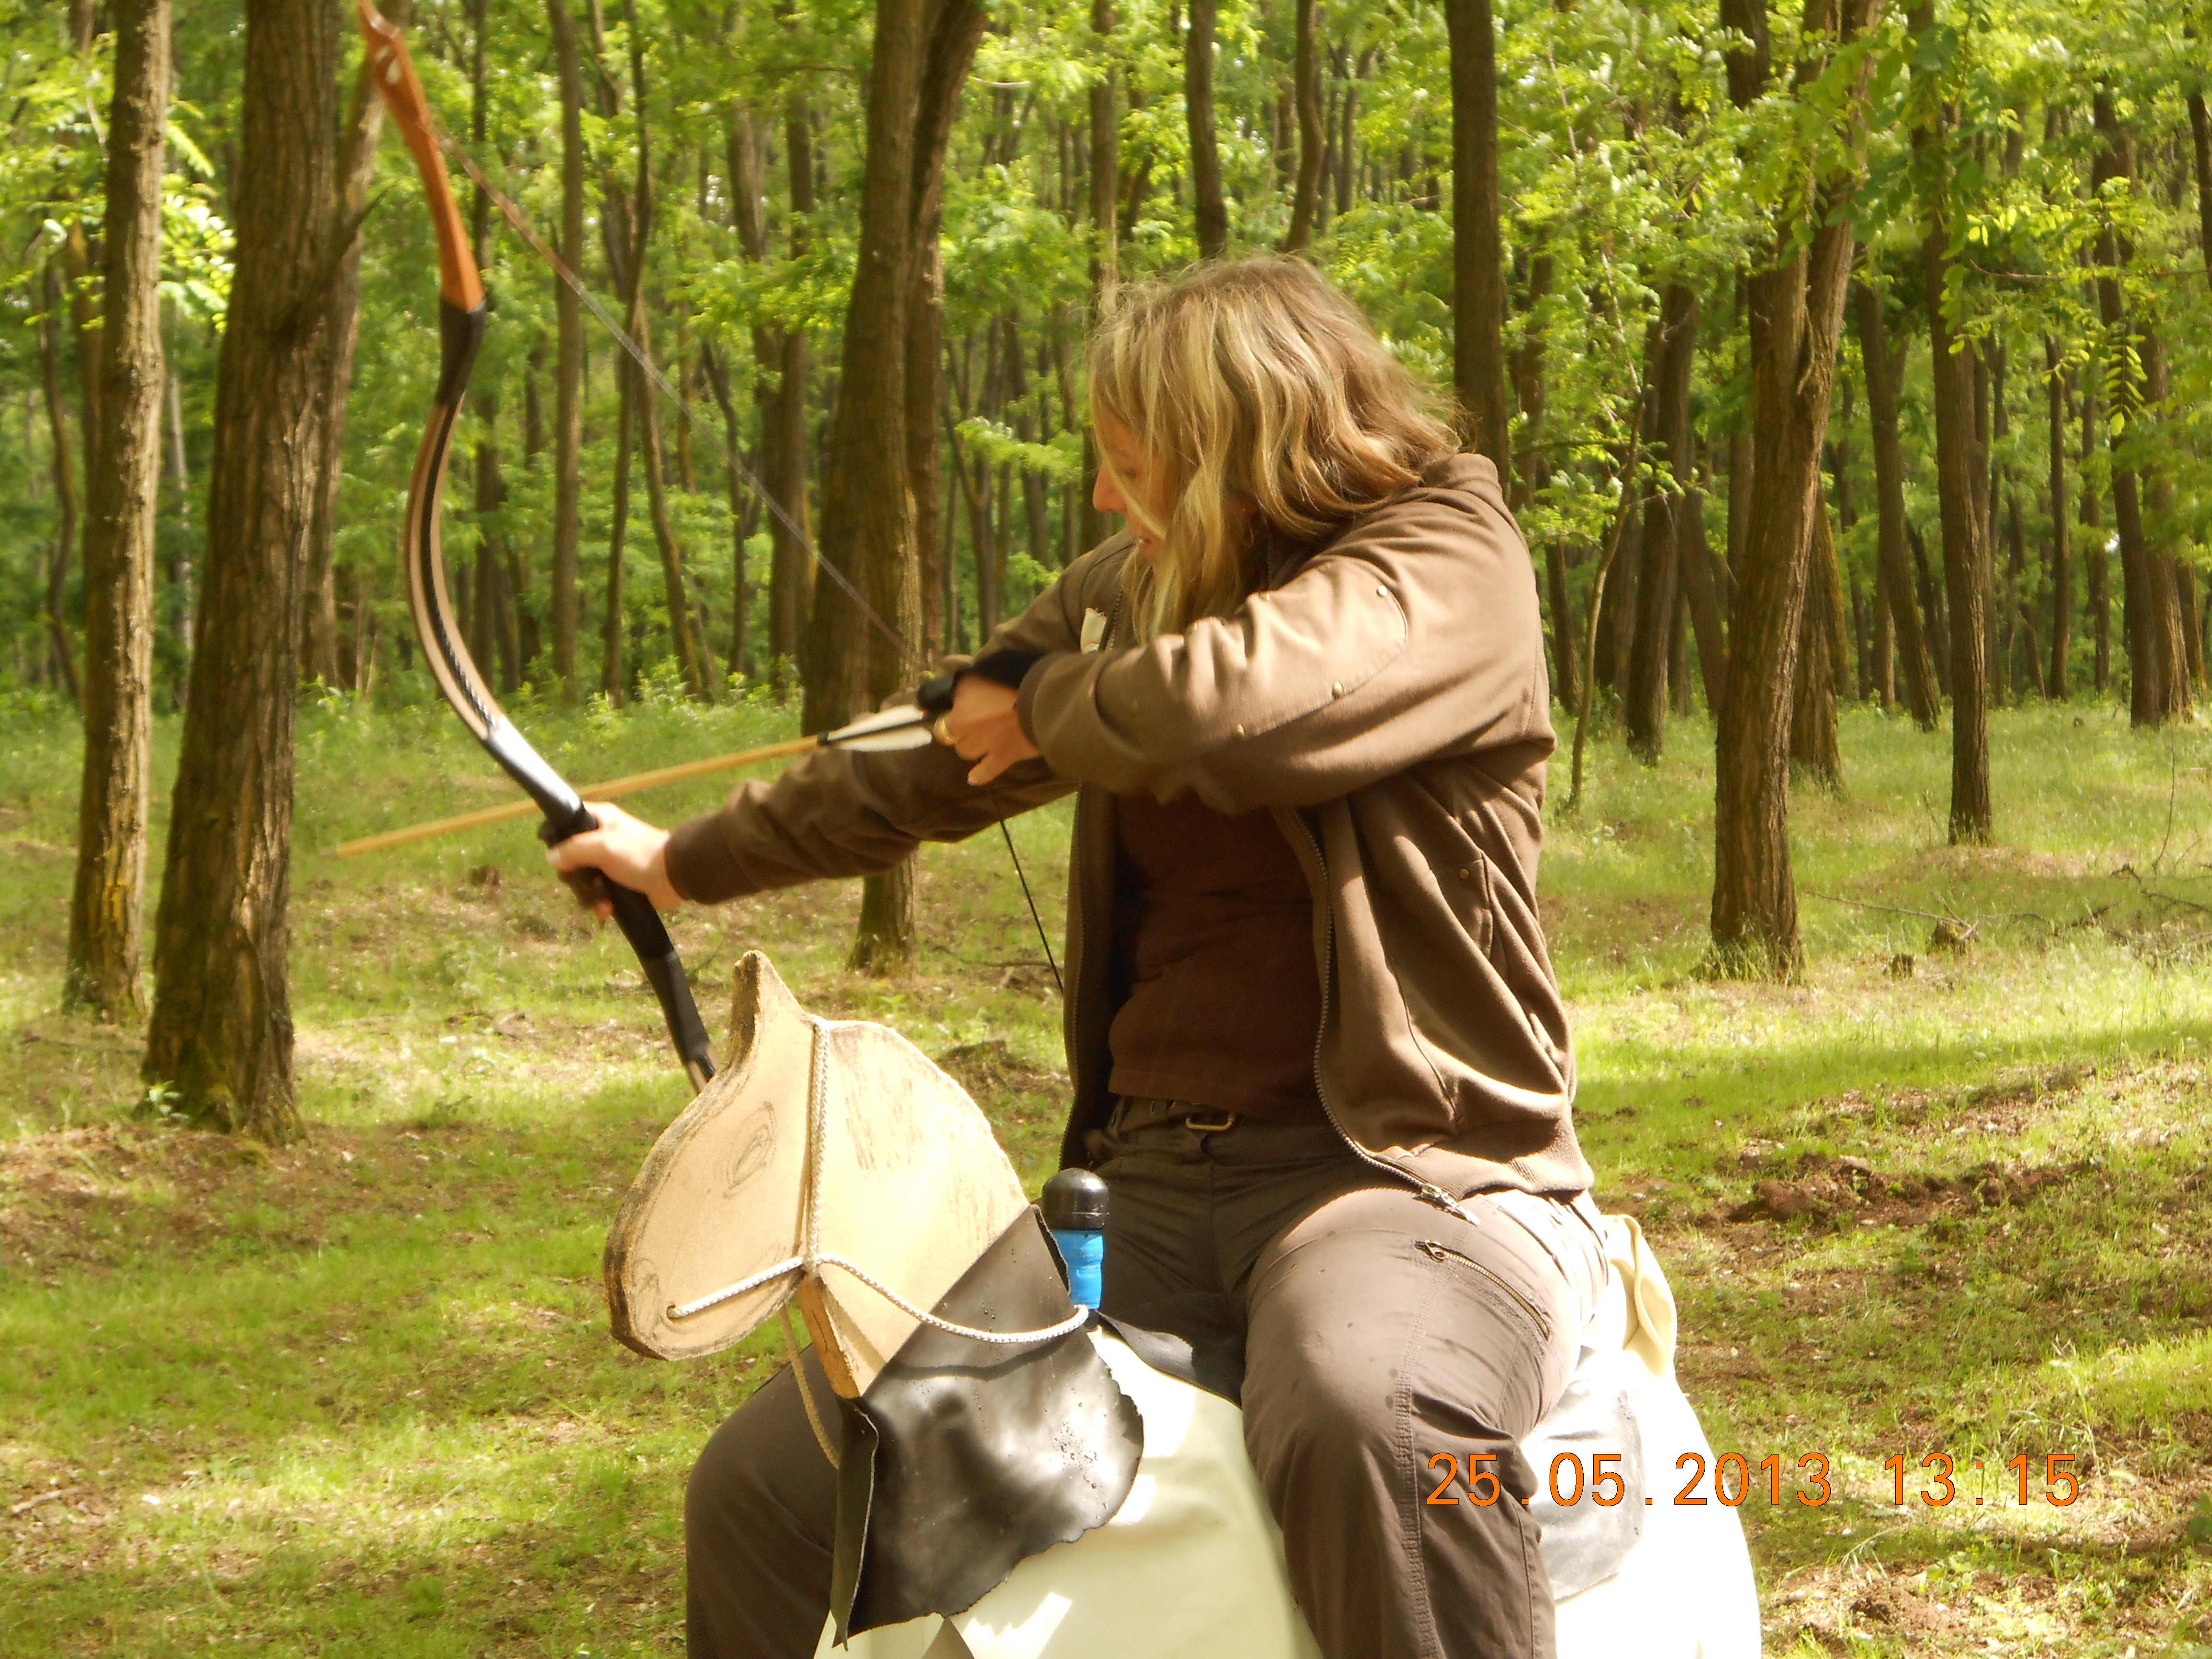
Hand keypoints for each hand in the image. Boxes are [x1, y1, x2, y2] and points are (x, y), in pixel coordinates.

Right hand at [544, 801, 679, 917]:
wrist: (673, 877)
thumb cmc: (638, 855)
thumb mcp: (602, 847)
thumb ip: (573, 850)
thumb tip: (550, 857)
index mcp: (599, 821)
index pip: (566, 822)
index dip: (557, 839)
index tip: (559, 856)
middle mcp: (601, 839)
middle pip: (570, 858)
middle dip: (575, 877)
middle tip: (585, 883)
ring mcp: (609, 862)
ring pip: (582, 879)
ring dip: (589, 895)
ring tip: (602, 902)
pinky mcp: (617, 882)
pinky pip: (598, 894)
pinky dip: (600, 903)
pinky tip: (607, 910)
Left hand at [942, 674, 1040, 785]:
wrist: (1047, 699)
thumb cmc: (1019, 676)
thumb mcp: (989, 666)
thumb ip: (971, 680)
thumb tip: (962, 686)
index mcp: (962, 699)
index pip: (942, 708)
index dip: (951, 707)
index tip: (959, 704)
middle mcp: (966, 725)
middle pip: (952, 734)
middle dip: (960, 728)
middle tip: (975, 720)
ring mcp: (984, 744)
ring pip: (966, 751)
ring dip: (971, 746)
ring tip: (982, 740)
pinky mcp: (1003, 758)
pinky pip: (986, 771)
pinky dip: (980, 774)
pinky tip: (973, 778)